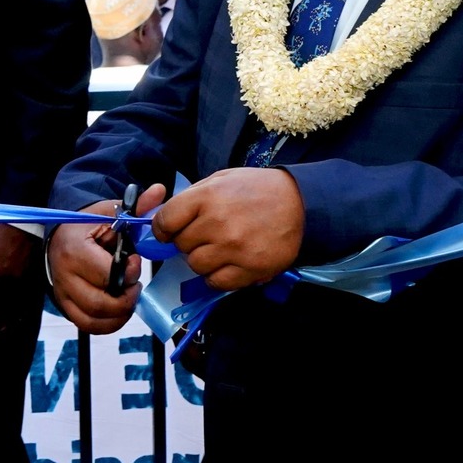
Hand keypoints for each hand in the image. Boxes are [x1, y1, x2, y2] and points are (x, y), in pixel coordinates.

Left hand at [0, 224, 44, 343]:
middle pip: (1, 310)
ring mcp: (24, 282)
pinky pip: (28, 300)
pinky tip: (20, 319)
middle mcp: (10, 283)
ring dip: (7, 323)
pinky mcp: (33, 278)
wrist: (24, 222)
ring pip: (15, 309)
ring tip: (2, 334)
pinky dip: (22, 312)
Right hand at [48, 184, 169, 332]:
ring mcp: (62, 293)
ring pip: (93, 320)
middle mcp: (64, 275)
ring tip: (128, 296)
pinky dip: (108, 324)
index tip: (135, 262)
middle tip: (135, 285)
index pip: (106, 274)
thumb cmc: (88, 224)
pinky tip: (120, 309)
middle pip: (99, 302)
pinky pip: (87, 326)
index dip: (128, 273)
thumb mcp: (111, 212)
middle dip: (126, 298)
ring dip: (119, 313)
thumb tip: (159, 191)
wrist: (62, 235)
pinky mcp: (65, 306)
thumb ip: (136, 207)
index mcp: (74, 249)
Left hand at [148, 167, 303, 291]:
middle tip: (205, 235)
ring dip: (203, 259)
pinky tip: (228, 263)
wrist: (299, 201)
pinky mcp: (250, 268)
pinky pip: (216, 282)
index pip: (165, 222)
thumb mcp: (221, 179)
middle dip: (188, 241)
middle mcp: (218, 223)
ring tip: (220, 248)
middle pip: (181, 245)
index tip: (168, 232)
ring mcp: (234, 248)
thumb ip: (191, 197)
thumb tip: (164, 220)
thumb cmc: (256, 188)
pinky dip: (218, 276)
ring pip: (196, 266)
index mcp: (207, 197)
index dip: (163, 229)